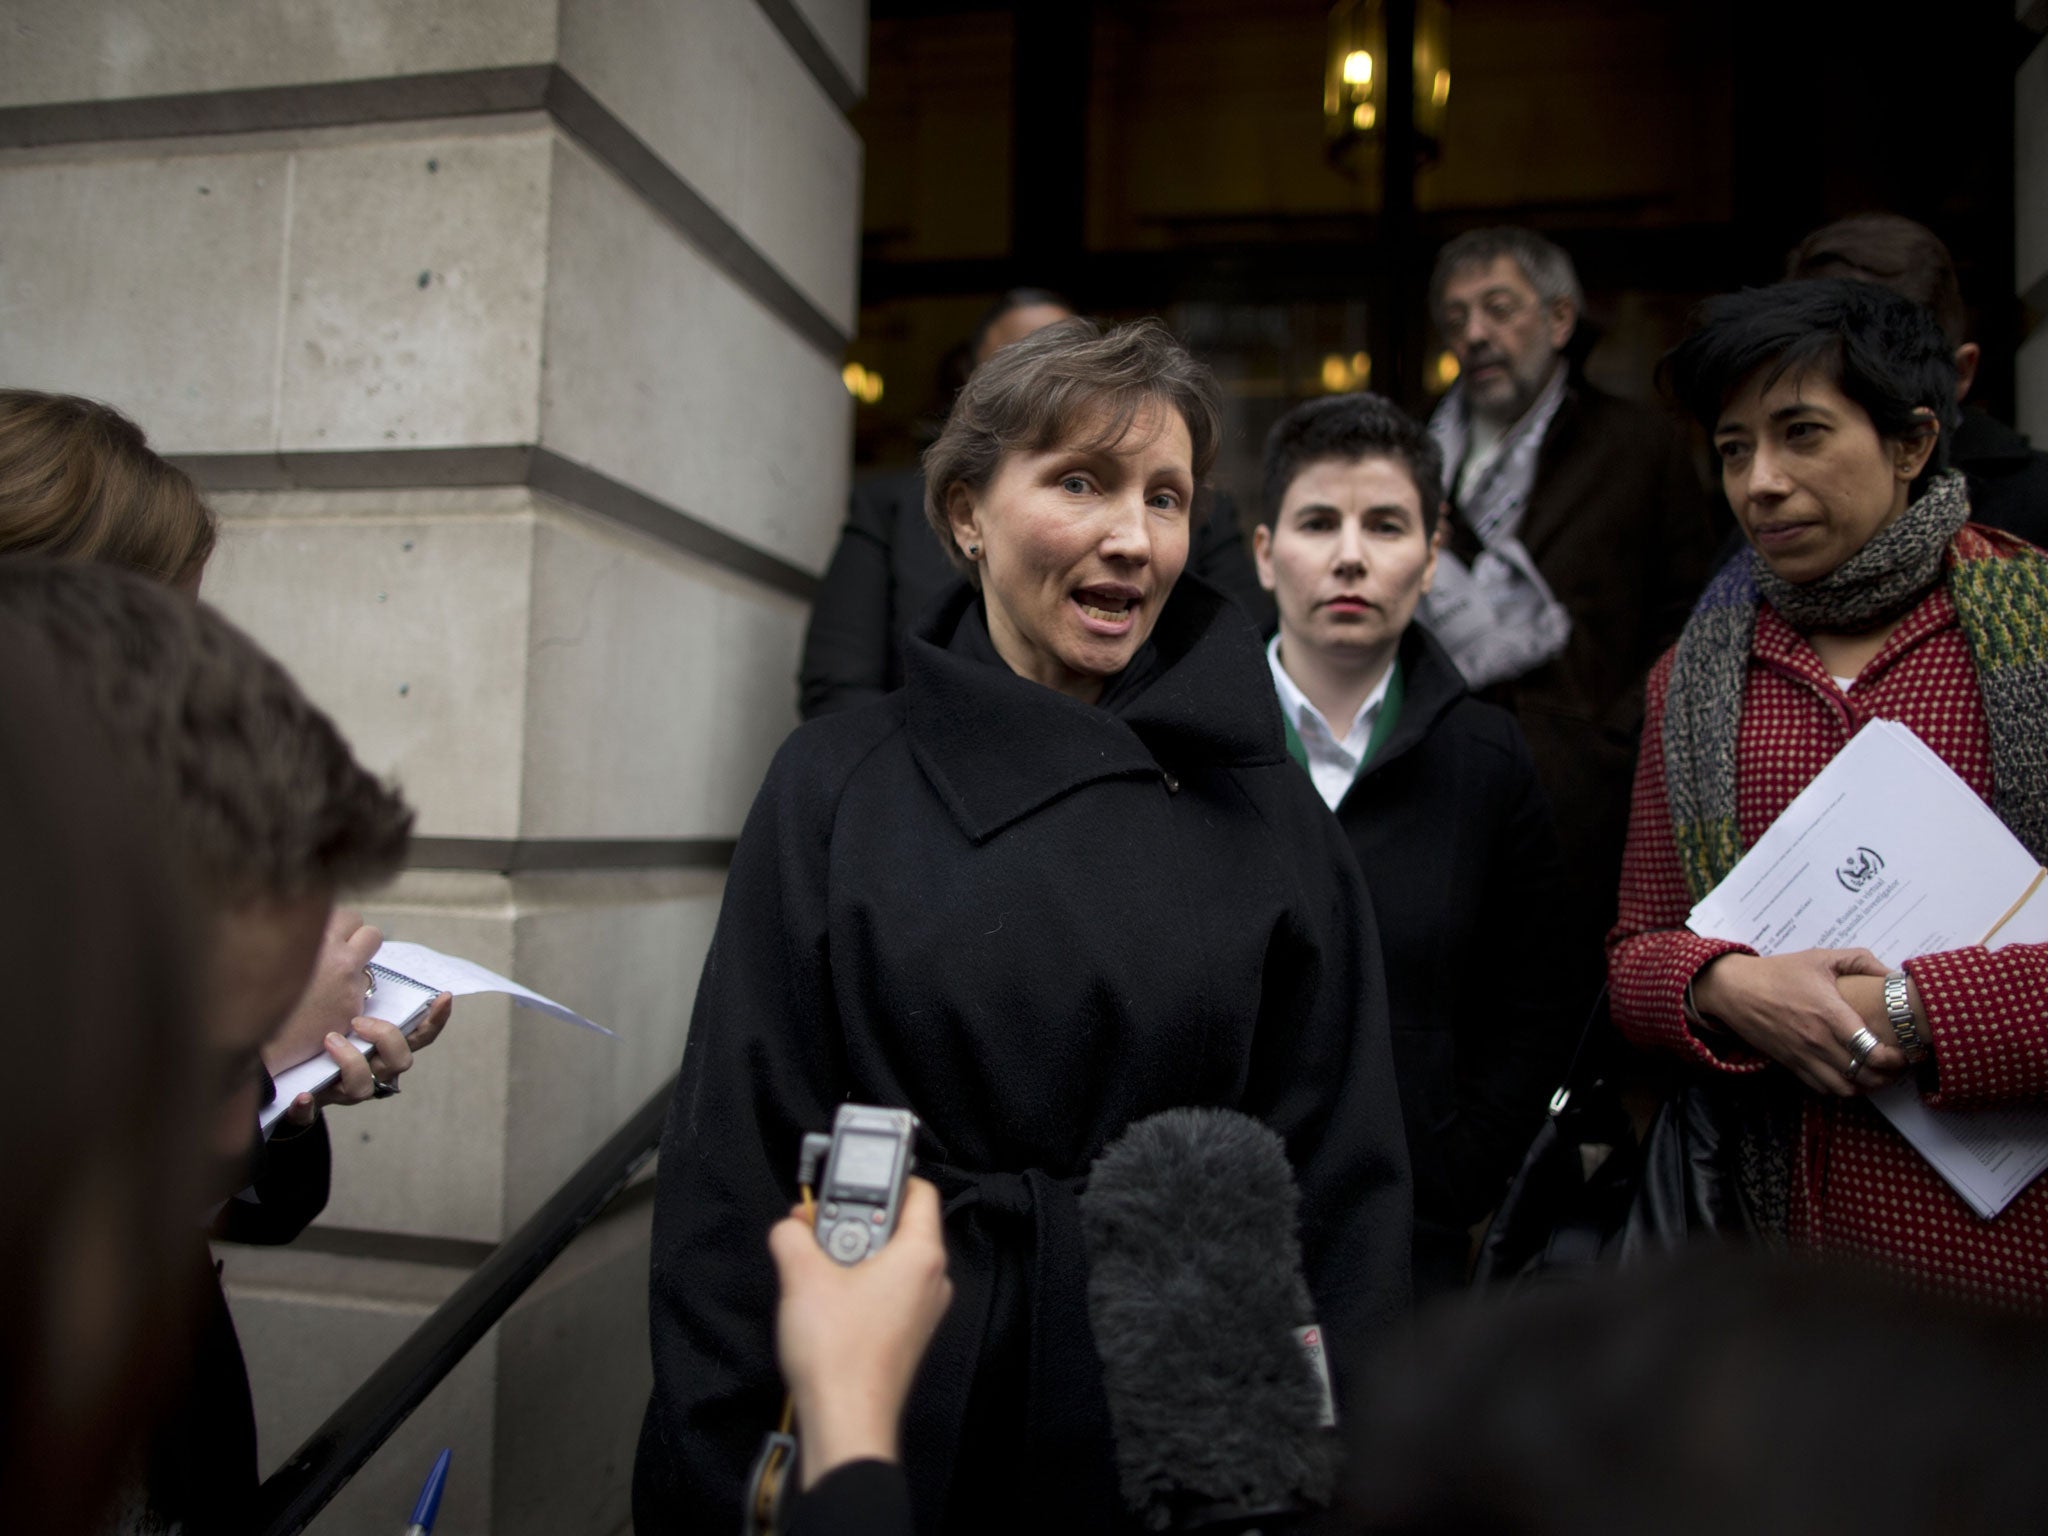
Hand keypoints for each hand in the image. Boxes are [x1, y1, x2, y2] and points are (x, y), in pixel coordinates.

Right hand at [263, 908, 380, 1077]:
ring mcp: (348, 986)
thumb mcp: (260, 945)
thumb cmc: (244, 991)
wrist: (249, 1038)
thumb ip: (289, 928)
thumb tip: (301, 917)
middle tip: (336, 953)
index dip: (338, 925)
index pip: (349, 916)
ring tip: (327, 981)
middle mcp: (340, 958)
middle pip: (370, 935)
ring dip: (354, 969)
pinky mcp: (350, 1011)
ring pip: (369, 966)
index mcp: (318, 937)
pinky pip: (360, 996)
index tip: (326, 935)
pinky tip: (322, 1005)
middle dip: (357, 942)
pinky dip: (346, 997)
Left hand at [278, 992, 451, 1127]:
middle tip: (358, 1019)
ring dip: (350, 1062)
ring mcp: (339, 1088)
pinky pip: (309, 1113)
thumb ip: (353, 982)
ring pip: (364, 1086)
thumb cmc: (309, 1027)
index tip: (443, 996)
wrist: (272, 1069)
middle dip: (387, 1038)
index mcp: (380, 1046)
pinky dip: (306, 1107)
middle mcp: (369, 1069)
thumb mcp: (335, 1001)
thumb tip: (364, 940)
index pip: (419, 1034)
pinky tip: (300, 1095)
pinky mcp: (307, 1104)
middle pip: (400, 1061)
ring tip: (328, 1039)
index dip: (435, 1019)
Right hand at [768, 1177, 952, 1489]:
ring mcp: (921, 1309)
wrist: (846, 1420)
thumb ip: (792, 1235)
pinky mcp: (906, 1333)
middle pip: (896, 1225)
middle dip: (851, 1221)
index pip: (919, 1190)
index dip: (885, 1175)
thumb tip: (790, 1227)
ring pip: (887, 1259)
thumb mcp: (801, 1275)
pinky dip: (855, 1283)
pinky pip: (885, 1290)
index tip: (852, 1177)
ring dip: (848, 1253)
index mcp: (921, 1254)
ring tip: (814, 1264)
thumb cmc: (837, 1353)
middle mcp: (931, 1279)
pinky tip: (823, 1296)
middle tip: (817, 1227)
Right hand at [1691, 949, 1904, 1095]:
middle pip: (1865, 1075)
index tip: (1906, 1051)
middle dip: (1889, 1075)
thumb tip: (1894, 974)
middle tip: (1898, 1064)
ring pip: (1846, 1089)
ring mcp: (1803, 1056)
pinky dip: (1842, 1088)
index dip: (1896, 1059)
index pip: (1873, 1052)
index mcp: (1830, 1014)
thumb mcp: (1821, 957)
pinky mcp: (1791, 1064)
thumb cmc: (1779, 972)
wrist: (1734, 989)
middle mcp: (1818, 1041)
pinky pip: (1823, 1089)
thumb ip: (1861, 960)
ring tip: (1876, 1073)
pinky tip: (1850, 1074)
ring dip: (1866, 1085)